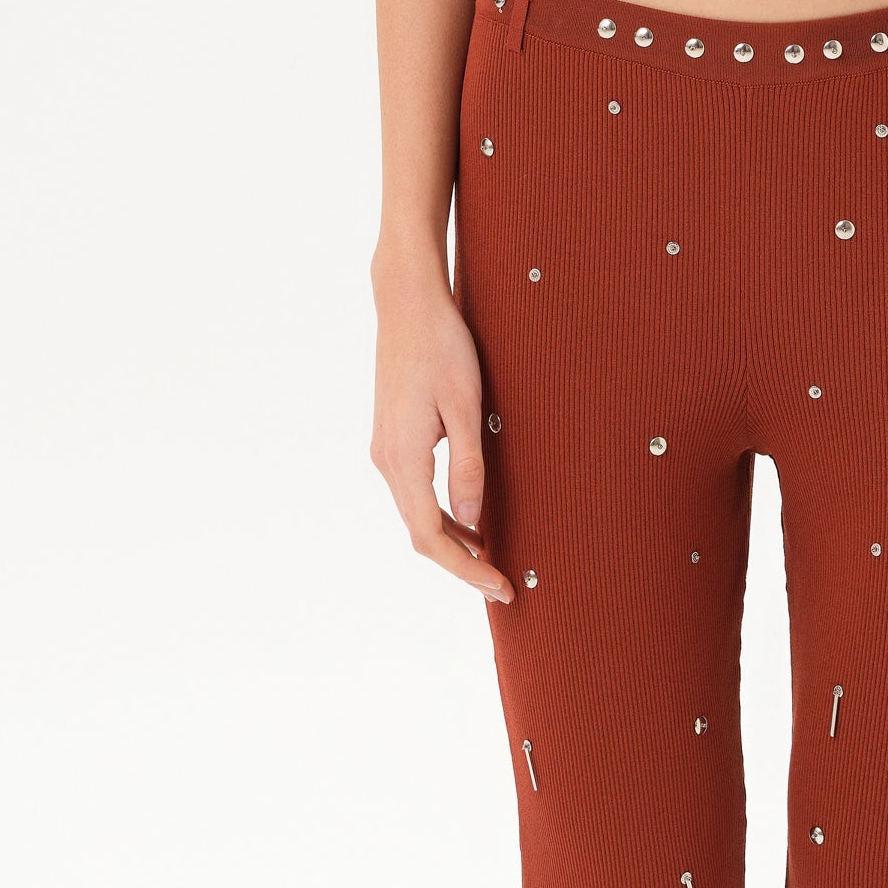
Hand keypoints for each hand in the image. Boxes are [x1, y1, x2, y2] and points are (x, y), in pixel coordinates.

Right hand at [370, 268, 512, 602]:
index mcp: (403, 458)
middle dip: (460, 563)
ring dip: (451, 541)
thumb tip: (471, 524)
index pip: (430, 536)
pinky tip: (470, 520)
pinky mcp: (392, 438)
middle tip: (502, 583)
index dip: (465, 569)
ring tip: (491, 558)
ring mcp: (385, 450)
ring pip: (416, 514)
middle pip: (420, 534)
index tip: (500, 586)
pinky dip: (441, 515)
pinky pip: (415, 492)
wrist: (407, 302)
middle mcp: (386, 460)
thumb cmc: (443, 346)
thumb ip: (469, 469)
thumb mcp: (466, 408)